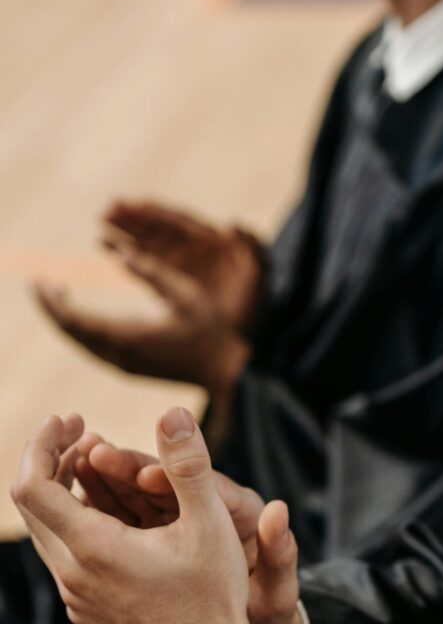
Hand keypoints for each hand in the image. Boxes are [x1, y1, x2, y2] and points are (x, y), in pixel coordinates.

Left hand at [12, 410, 302, 623]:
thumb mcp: (210, 521)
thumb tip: (173, 413)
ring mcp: (77, 595)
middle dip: (52, 456)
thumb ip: (188, 464)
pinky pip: (63, 551)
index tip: (70, 418)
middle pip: (32, 505)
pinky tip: (110, 502)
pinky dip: (74, 514)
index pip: (32, 488)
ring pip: (46, 529)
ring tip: (96, 455)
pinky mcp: (88, 606)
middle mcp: (74, 576)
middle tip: (82, 426)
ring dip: (62, 486)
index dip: (42, 445)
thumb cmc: (214, 594)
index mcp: (94, 550)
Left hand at [36, 269, 249, 397]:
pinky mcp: (127, 366)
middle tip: (40, 282)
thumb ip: (153, 272)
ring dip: (64, 318)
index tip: (40, 281)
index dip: (53, 302)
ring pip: (79, 342)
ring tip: (56, 292)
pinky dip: (80, 327)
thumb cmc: (209, 330)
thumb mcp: (185, 294)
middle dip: (52, 308)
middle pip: (70, 333)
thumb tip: (120, 253)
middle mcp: (118, 355)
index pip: (75, 321)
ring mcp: (121, 364)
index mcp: (129, 336)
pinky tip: (81, 313)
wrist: (222, 370)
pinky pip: (91, 347)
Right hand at [103, 200, 262, 332]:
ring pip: (148, 244)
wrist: (251, 332)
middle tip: (107, 209)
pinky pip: (147, 265)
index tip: (137, 203)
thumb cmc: (258, 301)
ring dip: (126, 234)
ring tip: (101, 226)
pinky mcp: (172, 283)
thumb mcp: (260, 273)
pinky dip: (130, 257)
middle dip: (134, 218)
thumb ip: (253, 247)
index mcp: (212, 242)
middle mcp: (193, 249)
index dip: (159, 212)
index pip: (181, 222)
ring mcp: (181, 265)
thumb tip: (232, 224)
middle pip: (159, 228)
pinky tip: (111, 252)